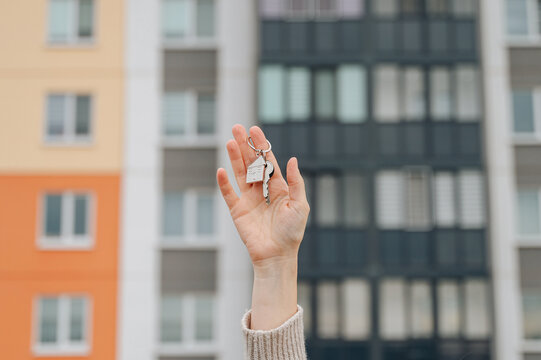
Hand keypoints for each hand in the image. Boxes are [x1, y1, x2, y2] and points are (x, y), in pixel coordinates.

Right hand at [216, 124, 309, 268]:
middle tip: (237, 127)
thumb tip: (292, 159)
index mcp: (278, 187)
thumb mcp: (300, 205)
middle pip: (251, 163)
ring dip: (234, 157)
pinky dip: (224, 183)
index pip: (268, 161)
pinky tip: (221, 169)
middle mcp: (261, 190)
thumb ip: (295, 182)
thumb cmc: (292, 232)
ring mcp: (248, 200)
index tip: (255, 130)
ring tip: (230, 140)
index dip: (261, 145)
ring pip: (239, 173)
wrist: (277, 256)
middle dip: (244, 145)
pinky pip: (228, 194)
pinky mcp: (237, 211)